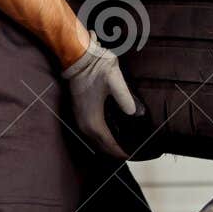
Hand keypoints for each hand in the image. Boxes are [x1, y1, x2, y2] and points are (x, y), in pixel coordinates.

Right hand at [60, 30, 143, 158]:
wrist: (77, 57)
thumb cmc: (95, 67)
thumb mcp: (114, 80)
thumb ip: (124, 97)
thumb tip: (134, 113)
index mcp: (93, 121)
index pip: (109, 145)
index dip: (121, 152)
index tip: (132, 154)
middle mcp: (84, 124)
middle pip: (101, 146)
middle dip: (114, 151)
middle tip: (130, 152)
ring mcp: (79, 118)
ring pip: (94, 140)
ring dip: (106, 145)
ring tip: (121, 145)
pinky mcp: (78, 112)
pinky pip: (90, 132)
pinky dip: (100, 137)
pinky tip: (110, 132)